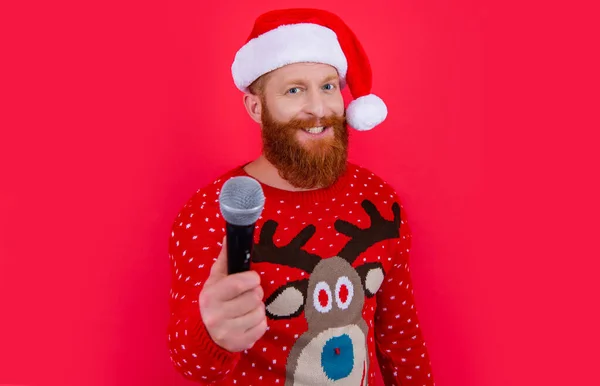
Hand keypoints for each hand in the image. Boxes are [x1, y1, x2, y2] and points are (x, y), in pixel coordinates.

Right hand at [199, 236, 267, 351]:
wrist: (205, 334)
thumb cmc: (215, 301)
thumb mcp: (215, 280)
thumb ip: (224, 259)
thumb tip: (229, 236)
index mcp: (210, 296)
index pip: (239, 283)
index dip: (252, 279)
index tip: (252, 279)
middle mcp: (216, 315)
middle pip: (254, 297)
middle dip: (256, 293)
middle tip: (248, 295)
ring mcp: (227, 332)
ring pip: (260, 312)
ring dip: (258, 308)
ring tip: (247, 309)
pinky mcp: (238, 344)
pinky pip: (262, 327)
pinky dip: (260, 322)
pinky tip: (248, 321)